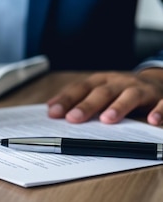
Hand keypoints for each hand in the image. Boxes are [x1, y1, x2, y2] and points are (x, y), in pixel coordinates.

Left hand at [47, 69, 162, 124]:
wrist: (157, 82)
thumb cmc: (121, 90)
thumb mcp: (99, 91)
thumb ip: (77, 99)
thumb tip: (50, 109)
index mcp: (102, 81)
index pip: (81, 88)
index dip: (67, 99)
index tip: (53, 112)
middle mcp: (120, 82)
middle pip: (102, 92)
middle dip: (86, 105)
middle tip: (73, 118)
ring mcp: (141, 89)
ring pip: (129, 96)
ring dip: (118, 107)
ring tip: (107, 119)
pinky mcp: (160, 97)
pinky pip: (162, 104)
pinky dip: (158, 111)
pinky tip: (151, 121)